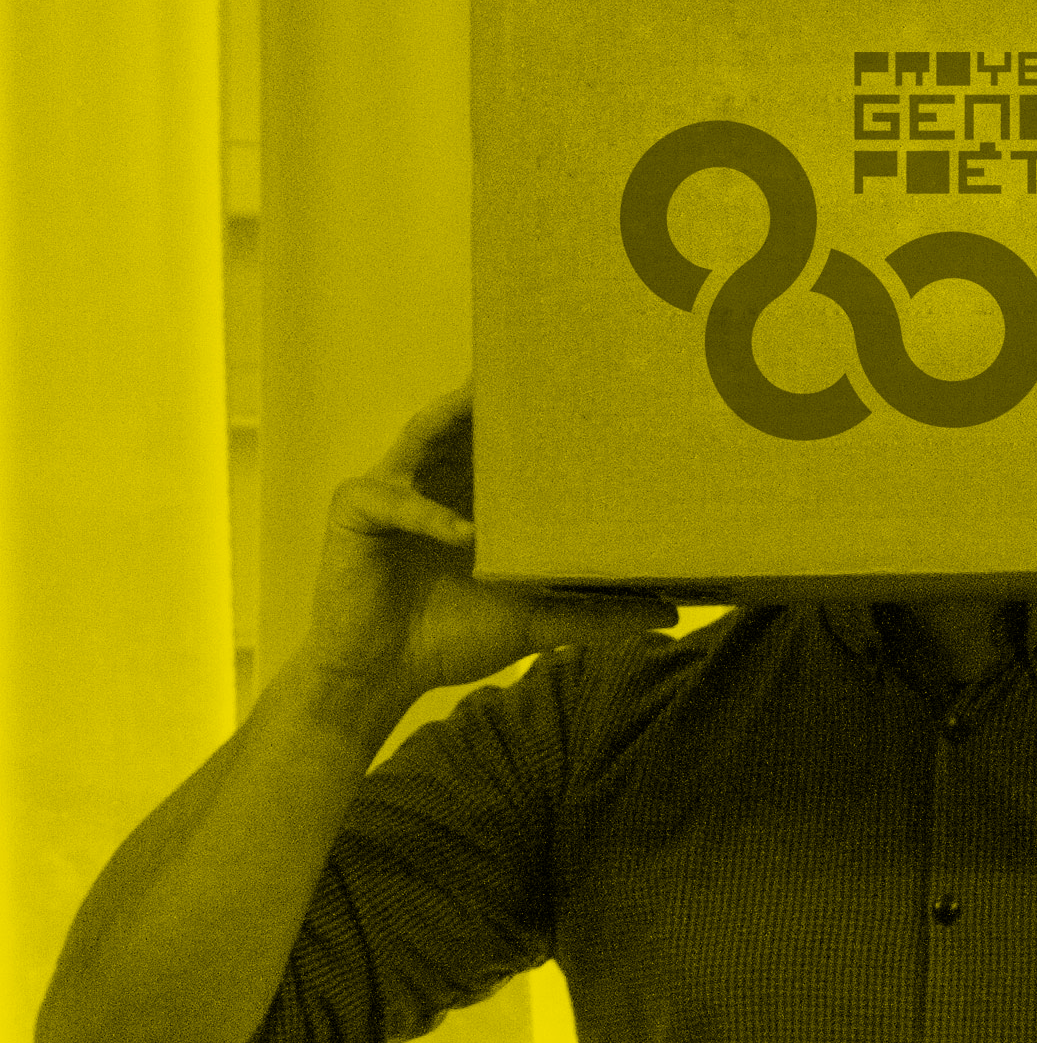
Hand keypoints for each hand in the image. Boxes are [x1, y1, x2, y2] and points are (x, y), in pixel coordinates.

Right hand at [295, 387, 676, 698]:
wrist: (384, 676)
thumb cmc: (454, 638)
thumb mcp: (539, 620)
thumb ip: (599, 613)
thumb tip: (673, 612)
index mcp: (478, 494)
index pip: (512, 439)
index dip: (544, 413)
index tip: (589, 385)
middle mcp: (436, 477)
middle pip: (468, 422)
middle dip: (500, 394)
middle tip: (543, 366)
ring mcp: (394, 487)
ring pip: (425, 434)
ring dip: (457, 418)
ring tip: (491, 401)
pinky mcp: (356, 510)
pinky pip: (397, 501)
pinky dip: (430, 515)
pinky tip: (464, 534)